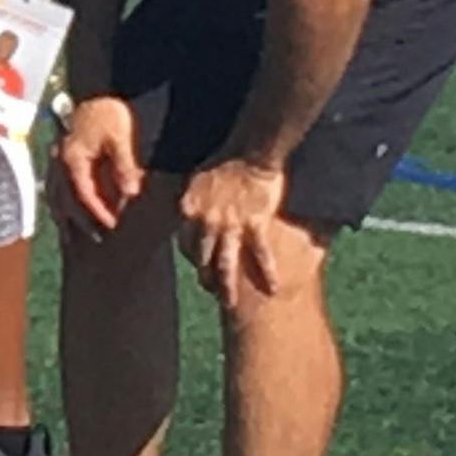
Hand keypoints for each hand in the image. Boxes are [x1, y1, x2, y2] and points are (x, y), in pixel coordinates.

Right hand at [50, 96, 143, 238]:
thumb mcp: (121, 139)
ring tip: (91, 222)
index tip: (114, 225)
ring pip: (68, 187)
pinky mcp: (74, 146)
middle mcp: (65, 156)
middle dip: (86, 215)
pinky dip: (81, 190)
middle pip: (71, 194)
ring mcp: (68, 151)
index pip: (84, 193)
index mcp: (73, 156)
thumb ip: (124, 168)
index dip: (100, 211)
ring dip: (81, 205)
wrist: (109, 82)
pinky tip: (92, 198)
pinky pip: (73, 176)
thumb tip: (129, 194)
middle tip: (103, 232)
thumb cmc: (113, 109)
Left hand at [176, 156, 286, 310]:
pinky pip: (260, 255)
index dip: (193, 259)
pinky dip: (267, 273)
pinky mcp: (255, 225)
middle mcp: (206, 221)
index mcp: (189, 209)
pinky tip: (272, 289)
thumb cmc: (224, 158)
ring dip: (227, 287)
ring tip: (229, 305)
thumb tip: (182, 207)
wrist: (249, 149)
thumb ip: (191, 198)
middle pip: (204, 259)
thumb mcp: (196, 177)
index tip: (200, 268)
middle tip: (214, 293)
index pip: (186, 243)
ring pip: (226, 264)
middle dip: (207, 279)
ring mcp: (230, 225)